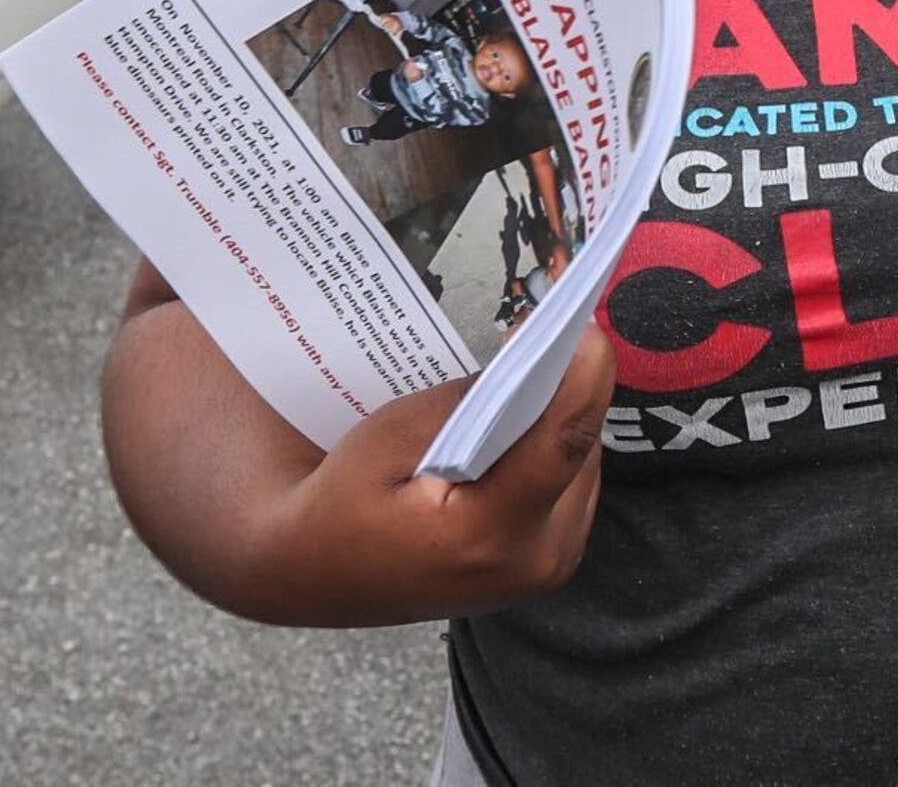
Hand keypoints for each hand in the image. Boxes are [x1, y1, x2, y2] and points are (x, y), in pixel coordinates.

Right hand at [102, 261, 619, 625]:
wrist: (313, 574)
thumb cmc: (339, 504)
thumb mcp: (386, 439)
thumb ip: (461, 405)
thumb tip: (525, 363)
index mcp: (487, 537)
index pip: (561, 445)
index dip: (583, 377)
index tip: (584, 323)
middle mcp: (533, 563)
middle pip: (582, 451)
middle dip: (570, 388)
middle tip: (546, 332)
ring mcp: (545, 570)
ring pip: (584, 465)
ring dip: (563, 415)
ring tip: (537, 365)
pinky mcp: (546, 565)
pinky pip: (571, 485)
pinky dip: (552, 445)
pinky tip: (527, 413)